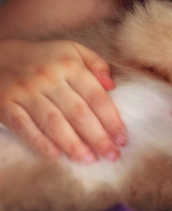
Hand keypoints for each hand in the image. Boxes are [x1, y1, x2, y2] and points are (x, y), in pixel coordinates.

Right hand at [0, 39, 126, 162]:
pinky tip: (56, 155)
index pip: (96, 96)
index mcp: (69, 65)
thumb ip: (96, 64)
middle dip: (97, 136)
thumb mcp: (73, 50)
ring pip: (53, 122)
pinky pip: (24, 127)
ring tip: (89, 160)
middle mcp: (49, 78)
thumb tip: (112, 85)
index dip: (111, 119)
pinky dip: (40, 142)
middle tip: (111, 155)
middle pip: (78, 112)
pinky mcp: (6, 104)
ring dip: (73, 144)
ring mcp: (26, 92)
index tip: (122, 138)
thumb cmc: (44, 57)